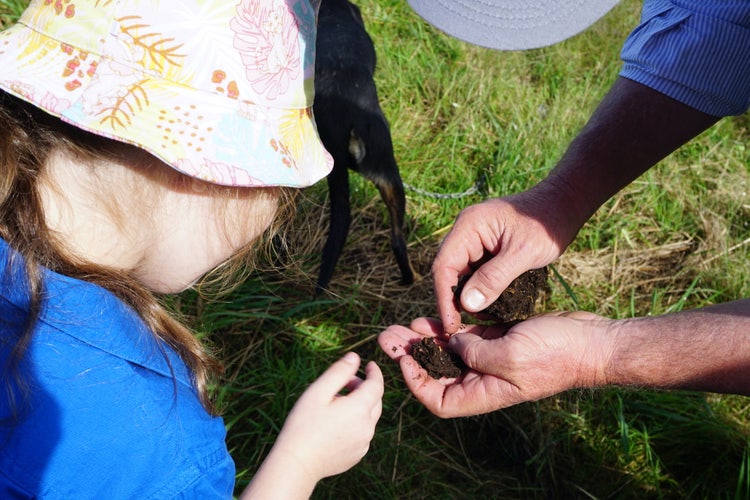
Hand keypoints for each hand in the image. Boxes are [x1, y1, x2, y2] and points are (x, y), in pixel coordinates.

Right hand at [276, 352, 382, 477]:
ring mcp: (363, 443)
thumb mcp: (318, 391)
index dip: (374, 372)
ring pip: (369, 417)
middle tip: (344, 383)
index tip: (369, 364)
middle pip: (375, 401)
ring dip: (359, 406)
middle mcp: (367, 427)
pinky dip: (356, 422)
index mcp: (360, 409)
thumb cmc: (303, 424)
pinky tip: (335, 423)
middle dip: (365, 387)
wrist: (296, 463)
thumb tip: (355, 357)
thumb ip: (339, 372)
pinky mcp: (357, 455)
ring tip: (334, 404)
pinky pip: (362, 432)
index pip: (377, 385)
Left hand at [378, 314, 610, 417]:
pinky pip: (465, 335)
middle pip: (437, 373)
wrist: (591, 340)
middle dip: (412, 354)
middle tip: (389, 334)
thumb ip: (474, 354)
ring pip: (448, 352)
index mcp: (484, 393)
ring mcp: (490, 359)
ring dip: (426, 337)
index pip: (438, 400)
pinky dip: (448, 326)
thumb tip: (450, 346)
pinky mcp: (498, 339)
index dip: (416, 382)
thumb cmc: (556, 353)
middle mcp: (484, 379)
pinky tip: (433, 315)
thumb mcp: (509, 356)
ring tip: (404, 323)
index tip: (404, 358)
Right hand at [432, 190, 572, 333]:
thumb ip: (494, 278)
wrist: (565, 204)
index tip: (451, 324)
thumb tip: (467, 305)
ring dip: (467, 297)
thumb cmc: (547, 224)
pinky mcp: (486, 247)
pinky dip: (479, 289)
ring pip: (461, 274)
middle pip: (448, 271)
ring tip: (476, 320)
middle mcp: (466, 232)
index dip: (444, 297)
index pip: (443, 266)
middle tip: (460, 328)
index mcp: (469, 226)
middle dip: (453, 300)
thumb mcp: (523, 253)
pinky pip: (475, 272)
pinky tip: (488, 307)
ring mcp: (475, 239)